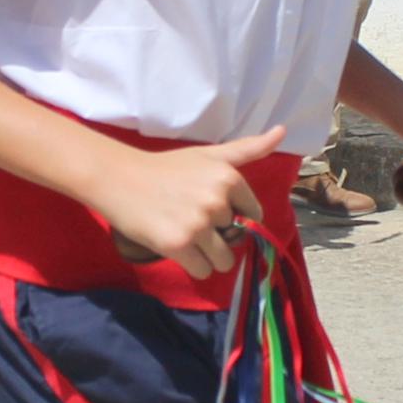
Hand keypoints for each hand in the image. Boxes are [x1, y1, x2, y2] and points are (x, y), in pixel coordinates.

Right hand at [94, 128, 284, 278]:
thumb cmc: (166, 168)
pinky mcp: (178, 244)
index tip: (208, 206)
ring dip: (208, 256)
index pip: (252, 215)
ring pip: (223, 260)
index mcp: (229, 177)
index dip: (232, 216)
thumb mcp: (209, 155)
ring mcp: (198, 224)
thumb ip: (248, 148)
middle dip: (217, 235)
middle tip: (189, 217)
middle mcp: (217, 200)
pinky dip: (193, 266)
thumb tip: (282, 130)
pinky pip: (203, 271)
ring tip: (185, 235)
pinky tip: (175, 246)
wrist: (119, 179)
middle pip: (235, 238)